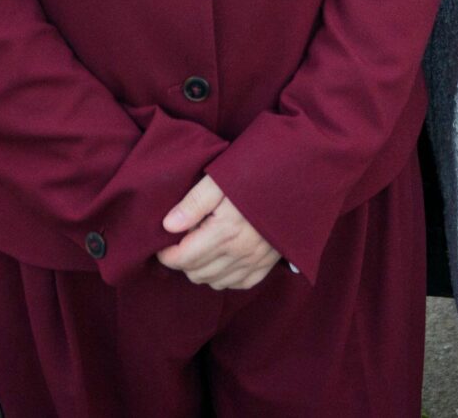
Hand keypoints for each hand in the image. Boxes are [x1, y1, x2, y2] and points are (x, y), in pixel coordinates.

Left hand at [157, 175, 280, 290]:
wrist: (295, 179)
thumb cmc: (255, 173)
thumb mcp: (220, 178)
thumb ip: (193, 203)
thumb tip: (168, 226)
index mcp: (225, 232)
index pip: (182, 258)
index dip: (165, 253)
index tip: (162, 243)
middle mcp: (240, 252)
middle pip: (196, 273)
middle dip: (182, 260)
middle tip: (184, 239)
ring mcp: (255, 261)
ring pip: (214, 282)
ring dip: (202, 269)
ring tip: (202, 246)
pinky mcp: (267, 264)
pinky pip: (238, 284)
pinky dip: (224, 276)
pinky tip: (222, 256)